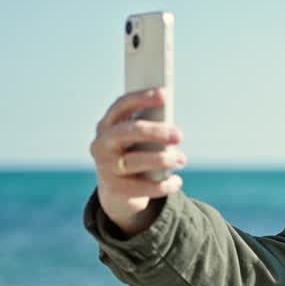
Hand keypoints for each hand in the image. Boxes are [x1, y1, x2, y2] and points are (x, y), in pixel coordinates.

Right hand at [89, 88, 186, 233]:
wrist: (117, 191)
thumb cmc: (133, 154)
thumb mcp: (138, 140)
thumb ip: (149, 129)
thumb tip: (172, 127)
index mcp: (107, 125)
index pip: (122, 105)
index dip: (142, 97)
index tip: (164, 94)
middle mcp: (102, 144)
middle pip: (130, 131)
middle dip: (156, 131)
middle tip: (180, 135)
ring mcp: (106, 167)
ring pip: (136, 161)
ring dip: (163, 160)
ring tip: (182, 160)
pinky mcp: (115, 189)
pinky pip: (142, 187)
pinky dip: (163, 185)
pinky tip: (176, 182)